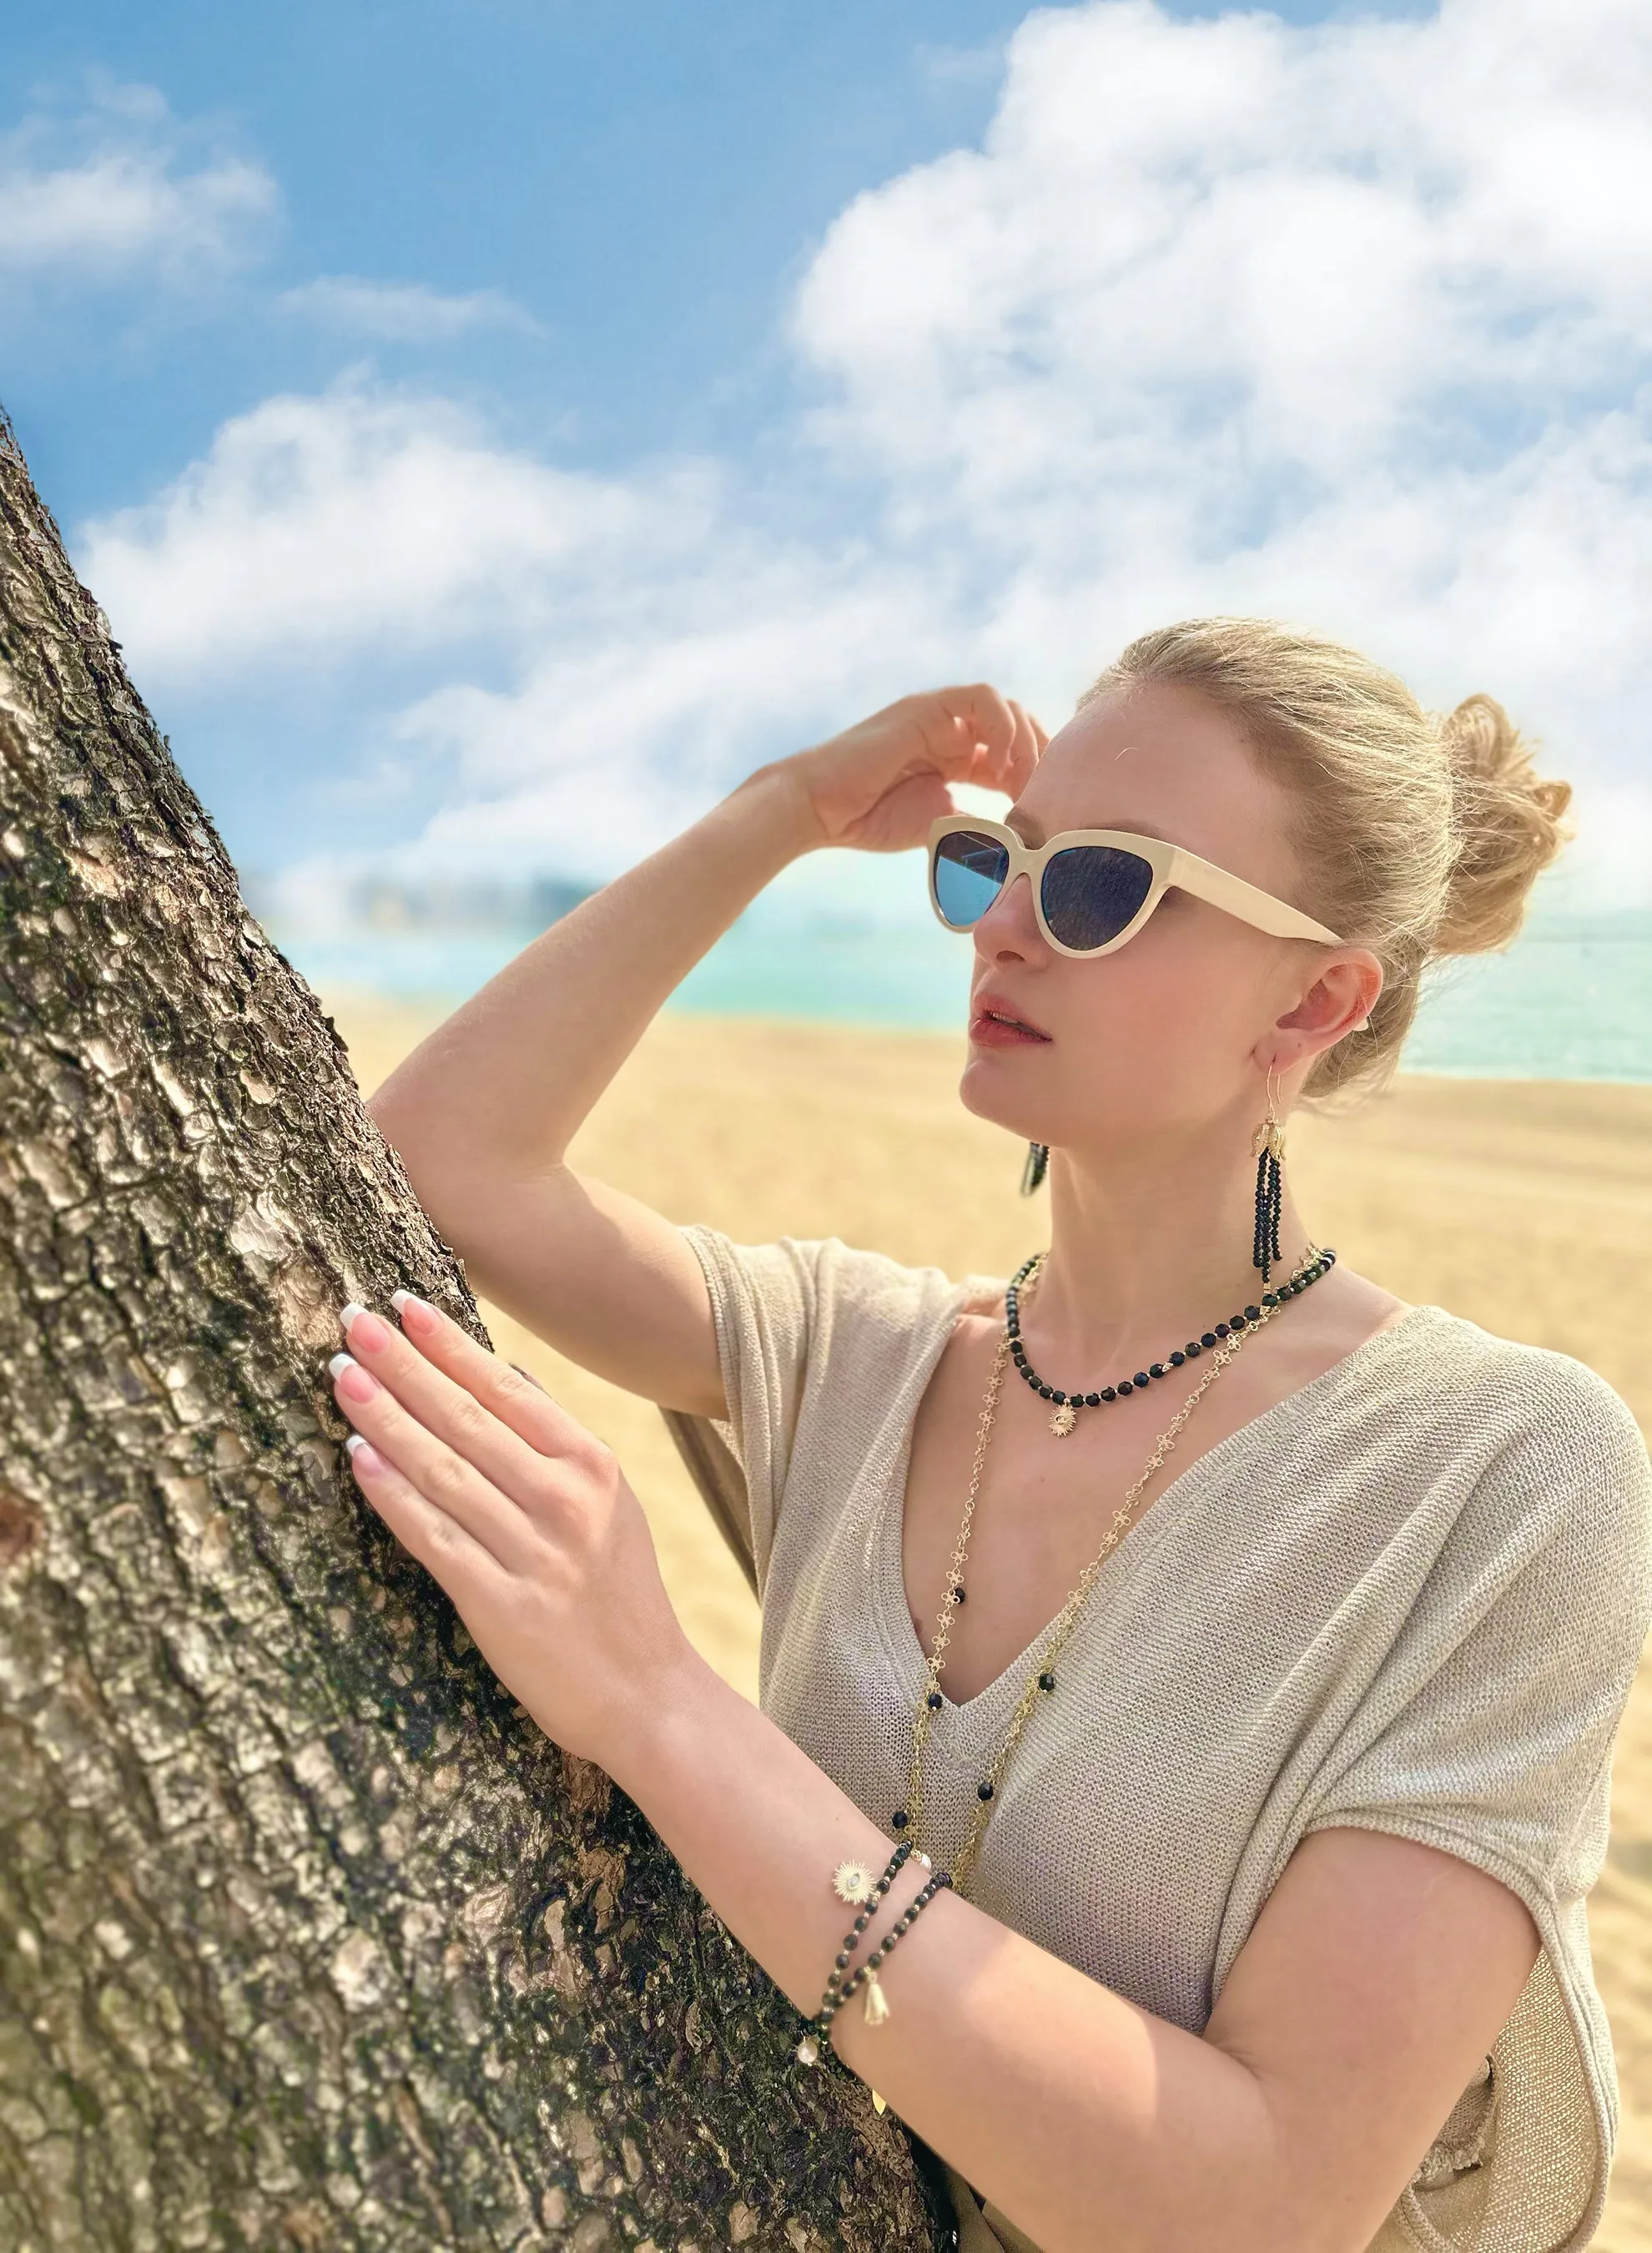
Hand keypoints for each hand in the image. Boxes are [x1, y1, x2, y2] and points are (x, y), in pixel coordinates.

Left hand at [327, 1294, 695, 1771]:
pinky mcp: (501, 1604)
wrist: (648, 1694)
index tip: (403, 1305)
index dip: (449, 1344)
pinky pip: (434, 1536)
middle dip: (403, 1365)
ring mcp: (533, 1552)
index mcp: (593, 1466)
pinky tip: (357, 1456)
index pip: (506, 1388)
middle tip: (352, 1321)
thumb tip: (506, 1374)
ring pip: (442, 1469)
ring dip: (385, 1417)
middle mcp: (565, 1500)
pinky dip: (392, 1493)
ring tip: (343, 1375)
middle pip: (466, 1418)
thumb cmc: (619, 1594)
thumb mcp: (610, 1503)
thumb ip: (558, 1442)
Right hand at [783, 686, 1046, 854]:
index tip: (1046, 812)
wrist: (821, 810)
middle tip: (1046, 794)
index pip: (1015, 755)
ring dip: (1025, 742)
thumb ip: (979, 821)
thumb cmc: (869, 820)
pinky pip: (982, 696)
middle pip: (1019, 727)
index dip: (1037, 778)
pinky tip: (1000, 762)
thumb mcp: (940, 823)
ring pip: (1007, 708)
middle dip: (1040, 757)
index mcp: (957, 757)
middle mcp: (953, 731)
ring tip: (1022, 782)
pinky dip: (1002, 725)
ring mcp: (940, 715)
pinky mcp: (927, 707)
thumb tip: (1021, 836)